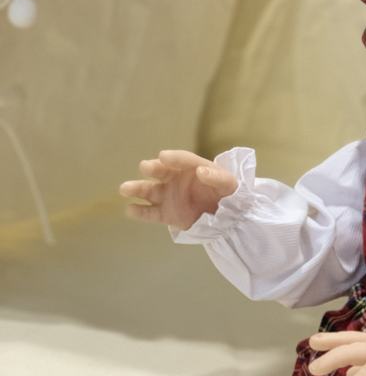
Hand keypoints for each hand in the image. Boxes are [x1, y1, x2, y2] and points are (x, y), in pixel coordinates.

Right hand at [118, 149, 237, 229]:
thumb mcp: (230, 184)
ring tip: (124, 189)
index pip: (183, 160)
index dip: (173, 158)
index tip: (164, 157)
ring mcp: (170, 196)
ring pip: (150, 191)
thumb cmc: (230, 195)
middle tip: (146, 167)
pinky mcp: (167, 214)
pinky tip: (130, 210)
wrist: (229, 218)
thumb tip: (201, 171)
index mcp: (193, 168)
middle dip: (153, 168)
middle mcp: (177, 179)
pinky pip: (150, 213)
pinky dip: (140, 212)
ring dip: (137, 189)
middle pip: (162, 171)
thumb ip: (218, 177)